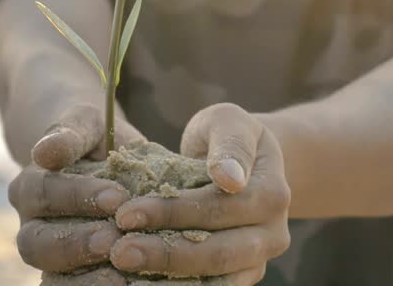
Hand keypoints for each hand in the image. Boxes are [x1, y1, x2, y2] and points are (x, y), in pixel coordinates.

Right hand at [7, 103, 145, 283]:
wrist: (105, 161)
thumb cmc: (97, 138)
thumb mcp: (87, 124)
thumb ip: (70, 134)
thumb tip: (44, 152)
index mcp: (29, 188)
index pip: (44, 193)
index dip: (78, 196)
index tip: (117, 197)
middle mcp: (31, 226)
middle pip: (37, 243)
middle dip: (76, 243)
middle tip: (113, 240)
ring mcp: (48, 256)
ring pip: (50, 276)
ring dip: (84, 278)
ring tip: (121, 276)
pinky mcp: (69, 276)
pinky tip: (127, 285)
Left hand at [109, 103, 290, 283]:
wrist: (242, 164)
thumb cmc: (225, 136)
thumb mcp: (228, 122)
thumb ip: (230, 144)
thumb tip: (229, 178)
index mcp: (273, 194)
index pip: (219, 208)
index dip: (172, 213)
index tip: (125, 214)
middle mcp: (273, 235)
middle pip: (219, 254)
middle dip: (166, 254)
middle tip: (119, 252)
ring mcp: (258, 261)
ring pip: (215, 281)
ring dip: (169, 280)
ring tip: (126, 269)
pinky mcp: (240, 278)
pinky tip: (139, 284)